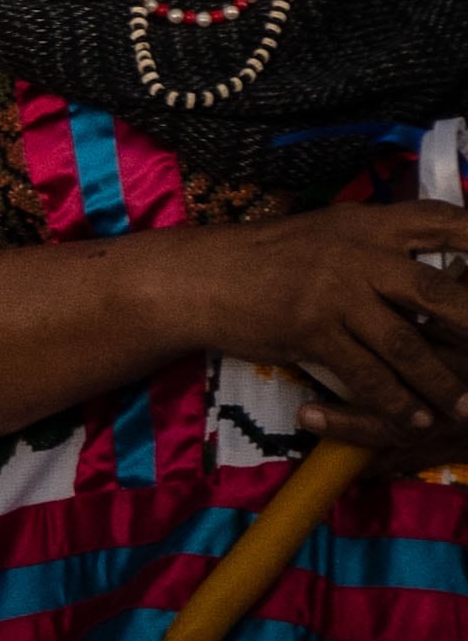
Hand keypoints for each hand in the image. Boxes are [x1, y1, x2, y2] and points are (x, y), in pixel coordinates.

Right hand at [157, 201, 467, 432]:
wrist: (199, 278)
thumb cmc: (266, 258)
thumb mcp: (326, 234)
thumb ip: (378, 244)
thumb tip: (437, 267)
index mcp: (365, 223)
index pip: (441, 220)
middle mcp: (355, 251)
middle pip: (437, 289)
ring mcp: (333, 292)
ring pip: (406, 344)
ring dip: (442, 383)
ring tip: (466, 407)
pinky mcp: (311, 329)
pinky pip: (366, 374)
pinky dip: (395, 403)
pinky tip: (413, 420)